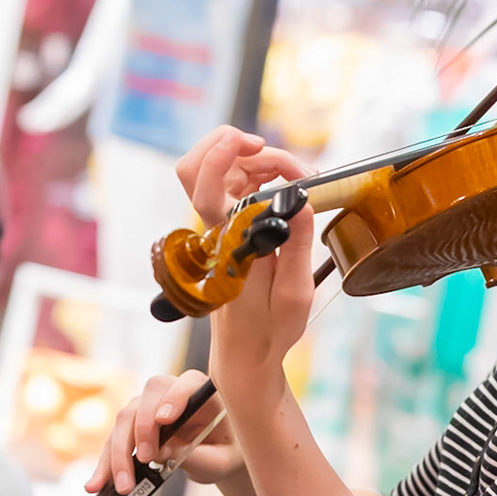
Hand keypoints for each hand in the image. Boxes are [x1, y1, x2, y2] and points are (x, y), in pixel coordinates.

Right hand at [91, 370, 240, 495]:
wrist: (214, 454)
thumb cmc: (223, 451)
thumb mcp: (221, 461)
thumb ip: (200, 457)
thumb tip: (164, 453)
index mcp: (200, 393)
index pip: (186, 384)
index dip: (174, 398)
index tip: (166, 420)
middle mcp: (169, 392)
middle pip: (145, 401)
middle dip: (141, 431)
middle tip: (145, 460)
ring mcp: (146, 406)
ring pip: (123, 421)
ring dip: (118, 454)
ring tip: (121, 486)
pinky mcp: (131, 424)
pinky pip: (114, 440)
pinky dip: (105, 463)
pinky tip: (97, 484)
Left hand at [172, 128, 318, 407]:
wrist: (246, 351)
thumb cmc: (269, 328)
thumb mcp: (294, 293)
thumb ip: (295, 246)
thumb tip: (300, 201)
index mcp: (229, 245)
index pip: (203, 191)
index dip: (219, 156)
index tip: (255, 144)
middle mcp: (216, 230)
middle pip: (196, 167)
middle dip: (233, 145)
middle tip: (272, 151)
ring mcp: (219, 226)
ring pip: (221, 171)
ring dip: (257, 160)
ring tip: (300, 176)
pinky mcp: (228, 227)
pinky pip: (235, 184)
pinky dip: (260, 172)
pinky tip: (289, 183)